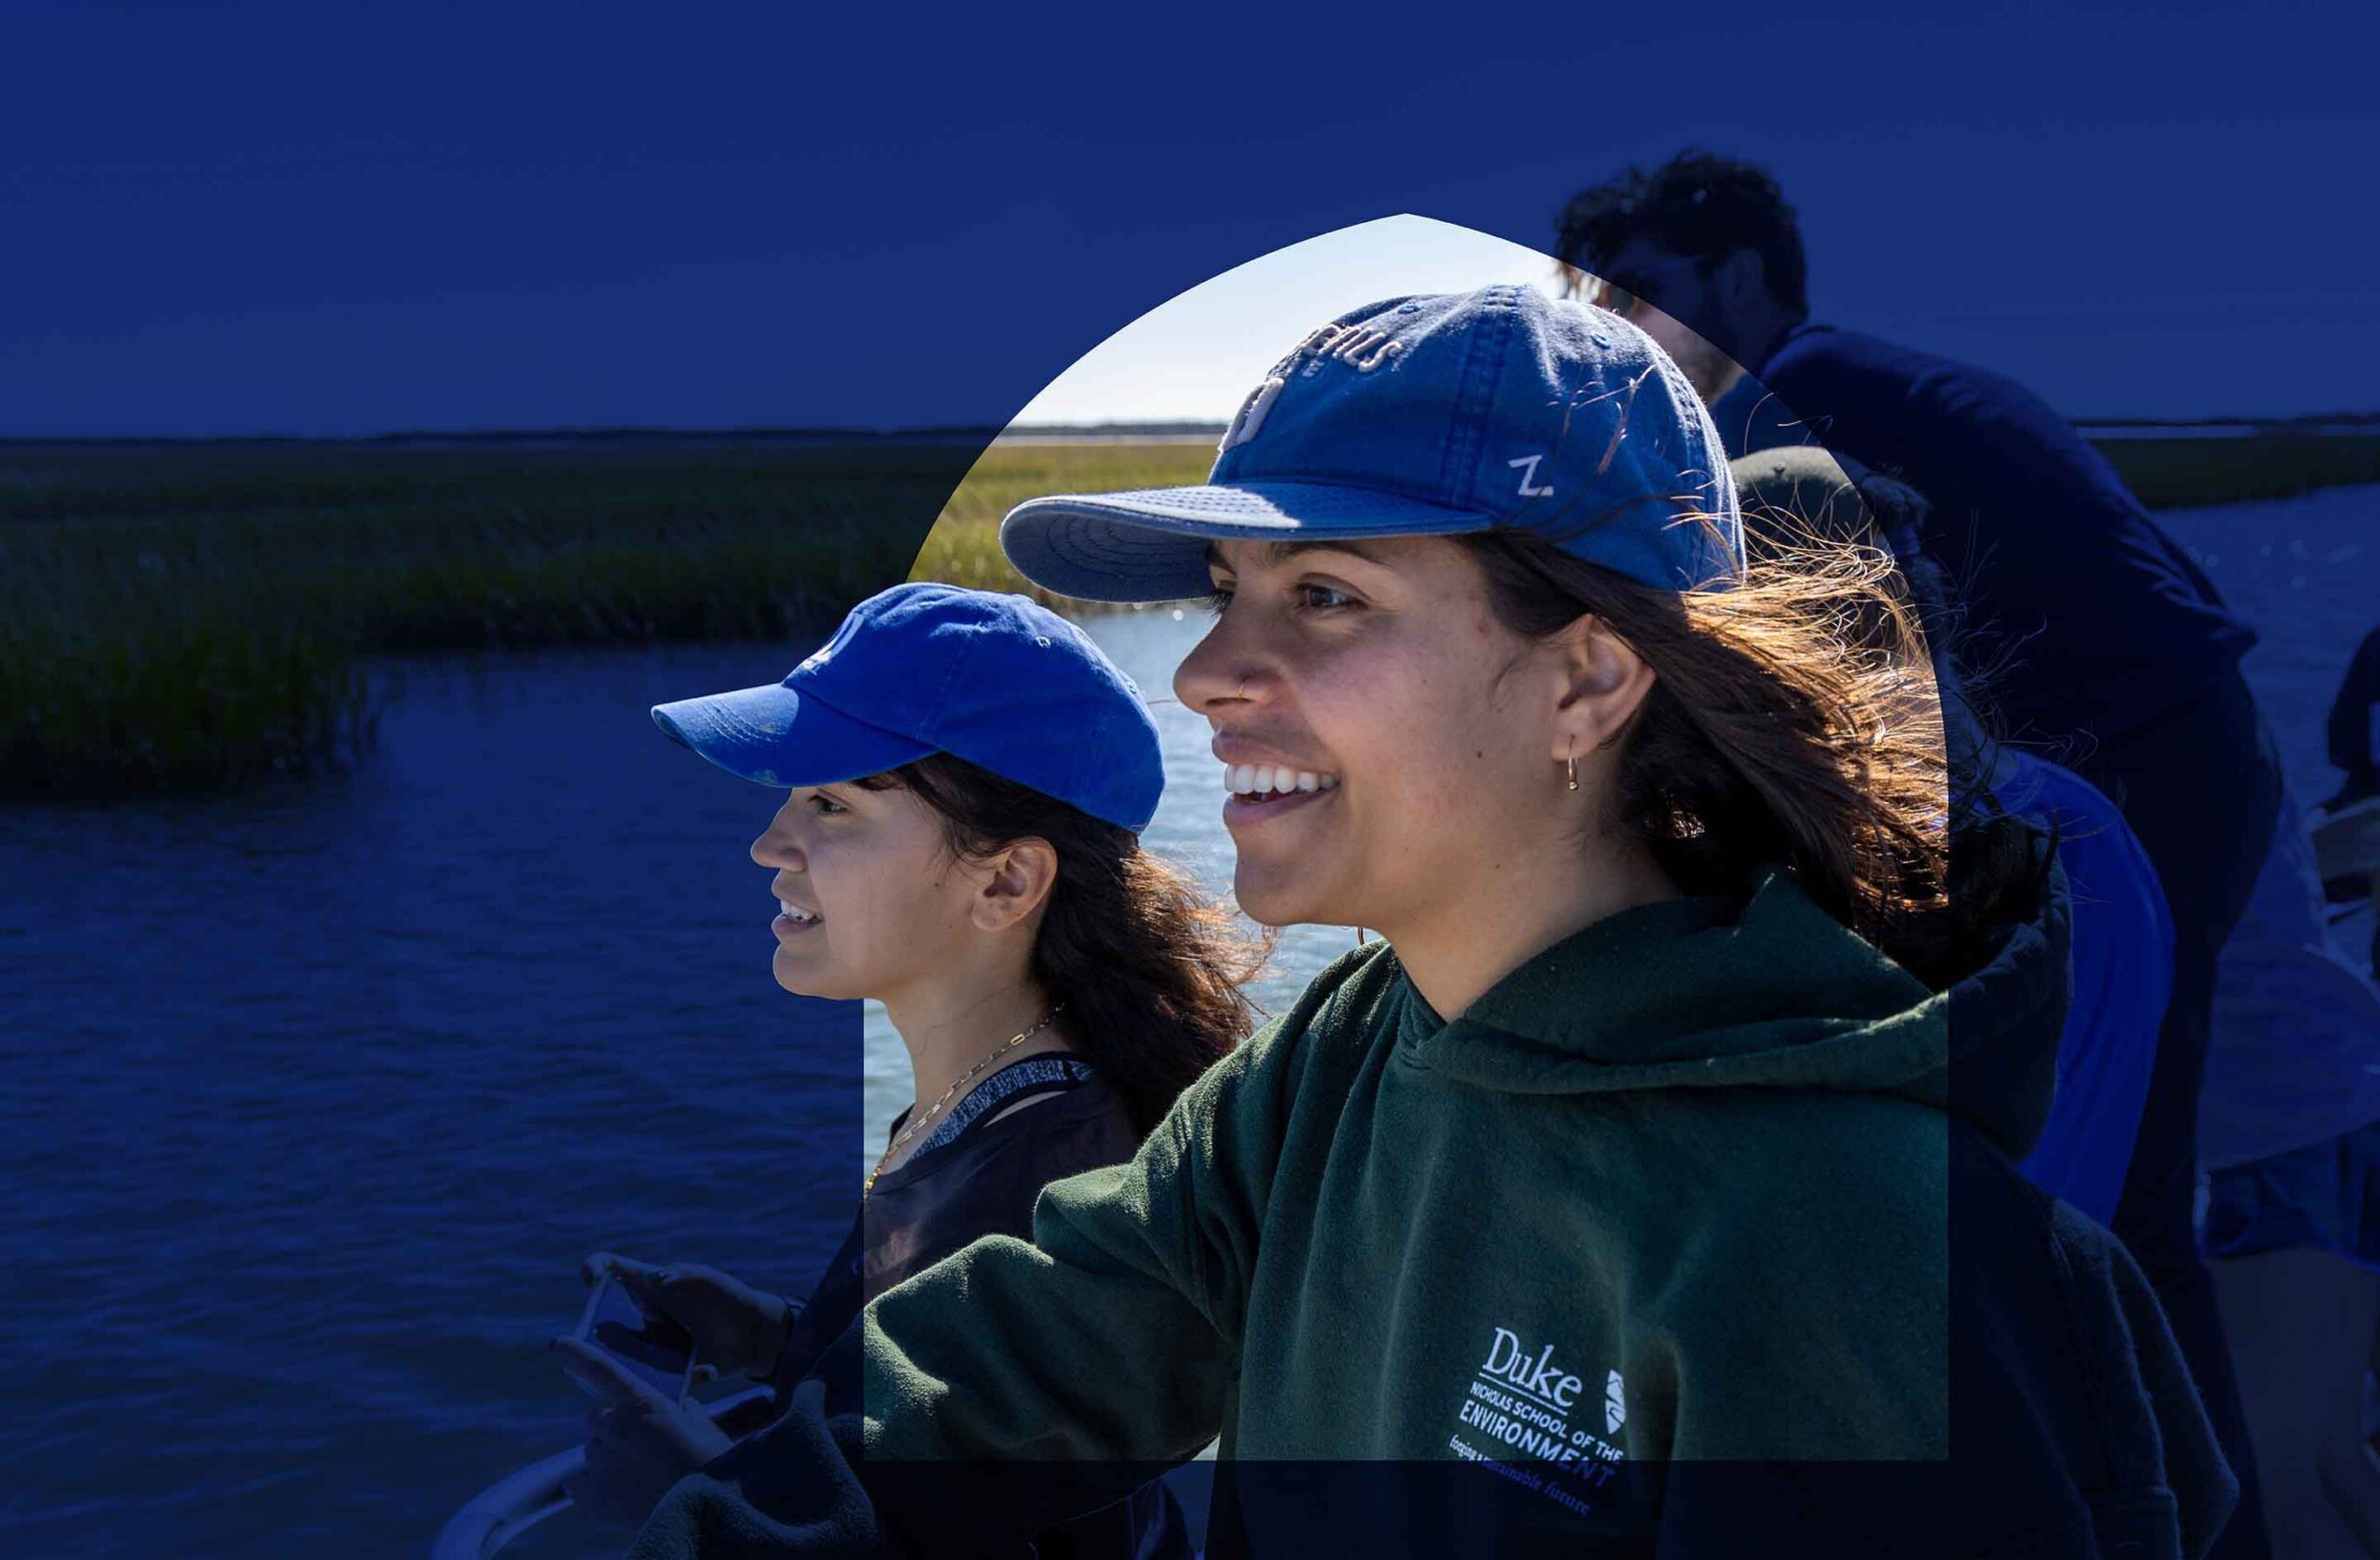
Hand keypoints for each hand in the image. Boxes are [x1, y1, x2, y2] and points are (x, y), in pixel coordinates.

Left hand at [554, 1335, 735, 1527]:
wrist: (707, 1511)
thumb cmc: (711, 1464)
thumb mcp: (703, 1425)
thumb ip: (682, 1409)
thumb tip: (677, 1408)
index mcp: (641, 1402)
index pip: (601, 1370)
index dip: (578, 1354)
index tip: (558, 1344)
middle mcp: (612, 1426)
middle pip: (597, 1417)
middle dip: (614, 1426)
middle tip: (643, 1445)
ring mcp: (599, 1461)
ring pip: (591, 1449)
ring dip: (608, 1454)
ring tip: (639, 1474)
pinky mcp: (592, 1495)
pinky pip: (576, 1481)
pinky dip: (588, 1483)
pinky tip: (612, 1490)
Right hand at [581, 1251, 790, 1381]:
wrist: (753, 1336)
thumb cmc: (728, 1298)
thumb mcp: (707, 1281)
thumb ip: (683, 1275)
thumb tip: (654, 1278)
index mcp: (646, 1286)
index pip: (611, 1269)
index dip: (594, 1268)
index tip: (592, 1279)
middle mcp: (639, 1316)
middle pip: (601, 1319)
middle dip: (594, 1328)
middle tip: (605, 1337)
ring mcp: (647, 1346)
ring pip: (618, 1356)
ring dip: (625, 1362)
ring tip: (657, 1361)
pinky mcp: (662, 1372)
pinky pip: (651, 1380)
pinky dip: (671, 1378)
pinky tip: (706, 1370)